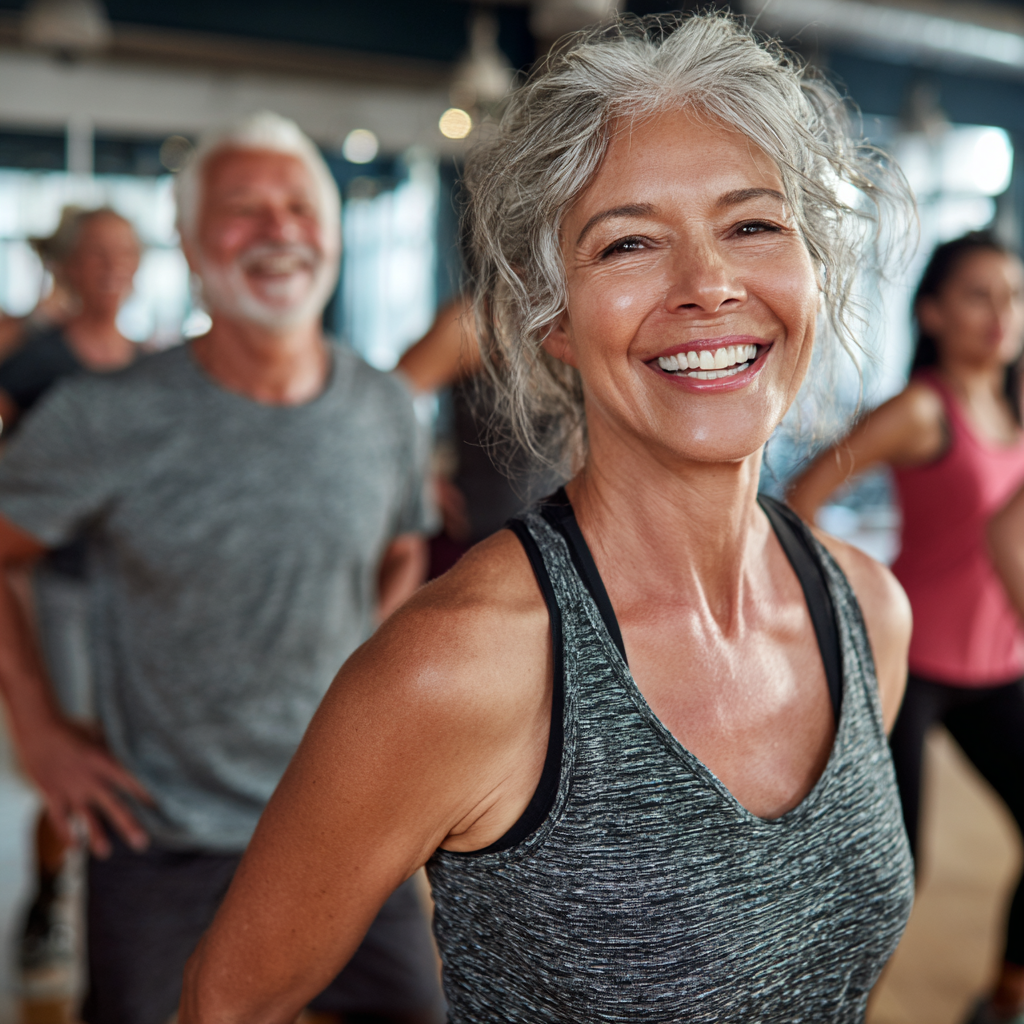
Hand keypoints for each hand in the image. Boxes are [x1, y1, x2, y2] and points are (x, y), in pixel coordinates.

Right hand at [17, 718, 151, 856]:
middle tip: (142, 843)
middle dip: (128, 824)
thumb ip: (117, 747)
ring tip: (105, 853)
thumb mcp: (100, 733)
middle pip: (113, 805)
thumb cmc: (75, 729)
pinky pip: (58, 819)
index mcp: (105, 762)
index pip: (131, 781)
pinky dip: (65, 834)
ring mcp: (70, 790)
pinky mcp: (51, 795)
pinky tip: (74, 848)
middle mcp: (90, 780)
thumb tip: (140, 748)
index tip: (162, 810)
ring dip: (95, 836)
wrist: (39, 730)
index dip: (146, 795)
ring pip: (86, 818)